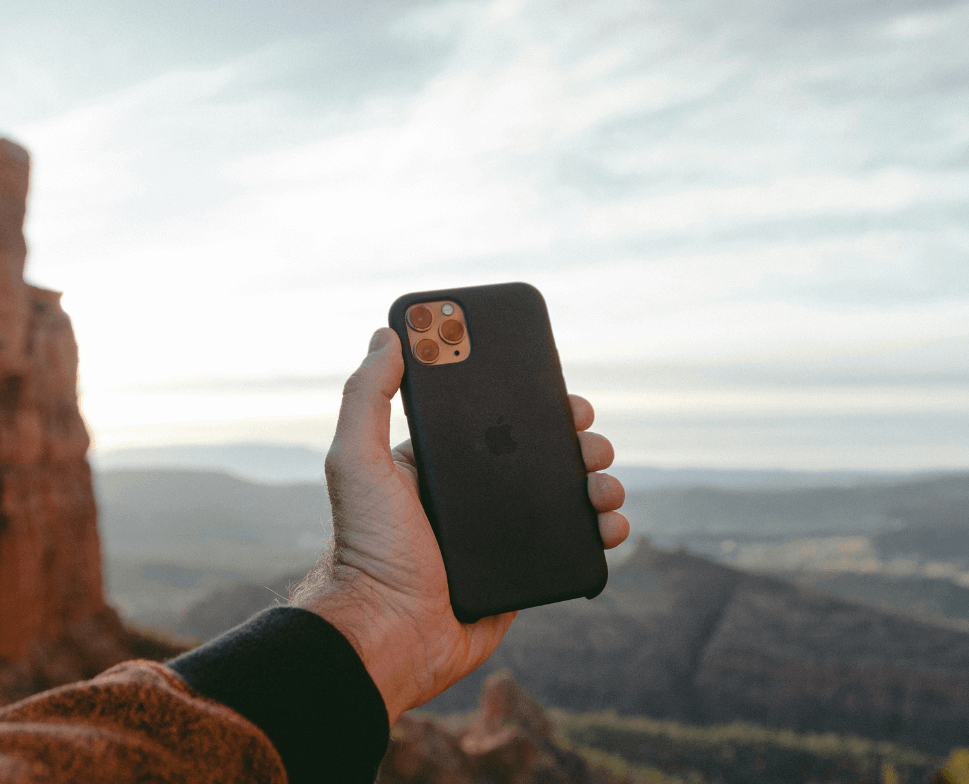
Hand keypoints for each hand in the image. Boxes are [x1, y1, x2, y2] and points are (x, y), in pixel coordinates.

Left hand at [291, 327, 628, 723]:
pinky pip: (574, 545)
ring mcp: (502, 537)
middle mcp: (473, 498)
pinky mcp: (525, 574)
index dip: (533, 402)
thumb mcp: (356, 462)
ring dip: (599, 481)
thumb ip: (366, 397)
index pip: (495, 421)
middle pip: (542, 454)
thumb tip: (386, 335)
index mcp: (440, 466)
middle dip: (577, 440)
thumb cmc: (366, 549)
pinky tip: (611, 523)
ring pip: (567, 496)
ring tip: (603, 484)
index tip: (560, 390)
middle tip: (588, 438)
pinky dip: (602, 530)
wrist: (389, 634)